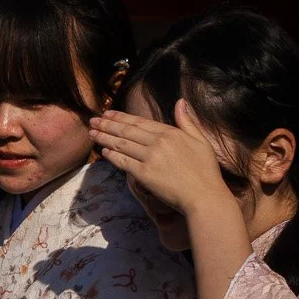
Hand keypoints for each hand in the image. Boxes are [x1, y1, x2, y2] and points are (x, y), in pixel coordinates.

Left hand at [88, 100, 232, 218]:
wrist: (204, 196)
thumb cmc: (206, 171)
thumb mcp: (201, 141)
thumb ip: (187, 121)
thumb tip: (180, 101)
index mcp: (170, 133)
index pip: (140, 122)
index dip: (121, 117)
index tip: (108, 113)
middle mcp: (158, 142)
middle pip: (126, 131)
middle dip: (107, 124)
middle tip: (92, 120)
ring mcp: (150, 158)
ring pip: (121, 144)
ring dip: (104, 138)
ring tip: (92, 133)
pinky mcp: (144, 174)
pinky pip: (123, 162)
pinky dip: (112, 156)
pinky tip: (103, 152)